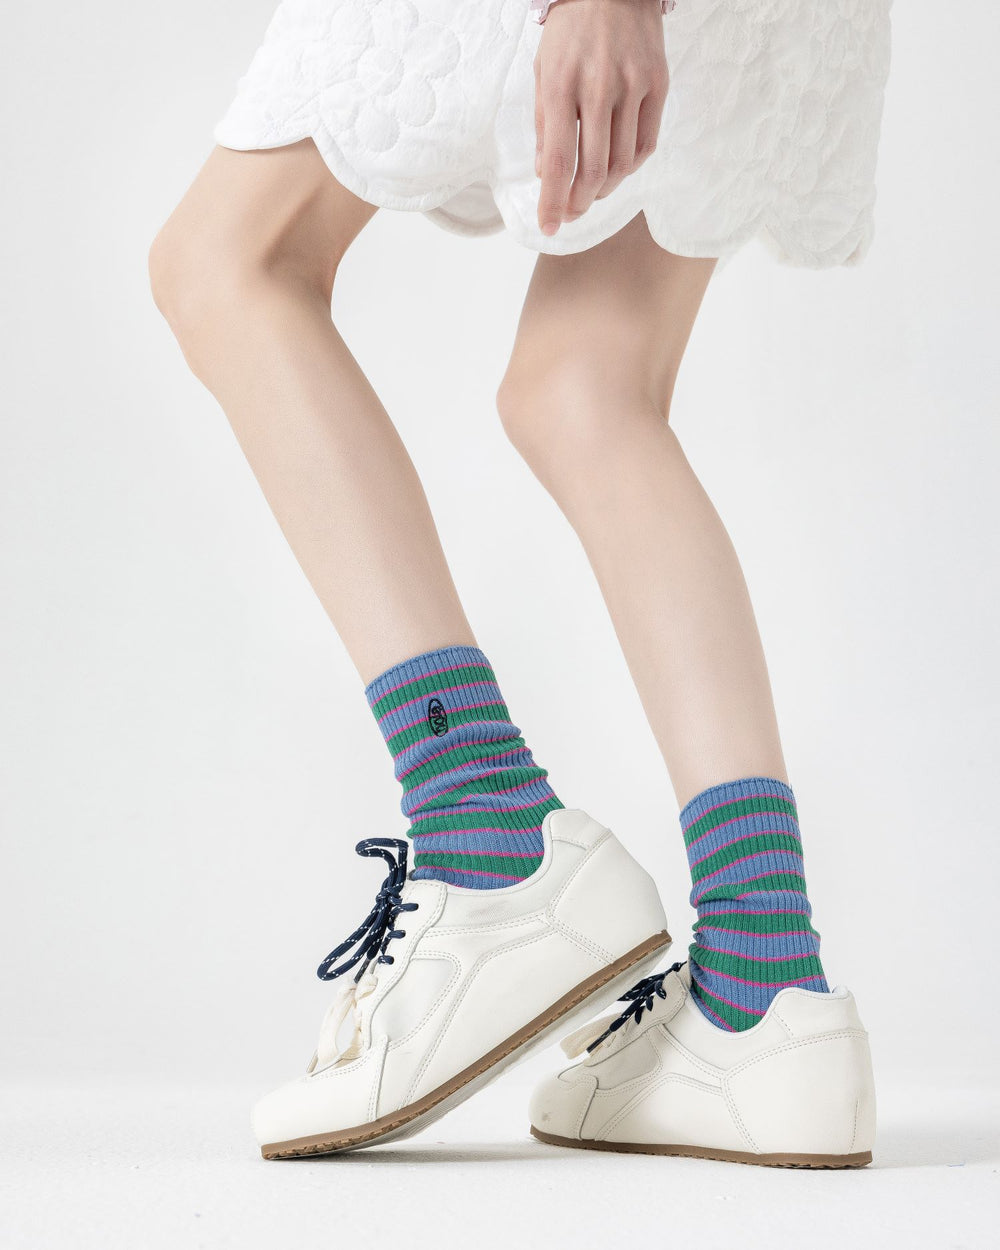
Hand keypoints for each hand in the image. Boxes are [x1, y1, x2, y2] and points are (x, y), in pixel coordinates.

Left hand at [534, 0, 668, 235]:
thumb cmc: (571, 33)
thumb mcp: (544, 72)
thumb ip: (545, 126)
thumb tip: (547, 176)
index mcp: (561, 85)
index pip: (559, 160)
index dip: (553, 201)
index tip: (549, 226)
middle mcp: (599, 87)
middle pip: (592, 170)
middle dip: (579, 203)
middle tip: (571, 214)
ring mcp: (633, 86)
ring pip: (622, 163)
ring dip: (603, 189)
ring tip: (590, 193)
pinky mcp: (658, 84)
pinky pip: (645, 144)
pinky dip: (629, 167)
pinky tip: (615, 170)